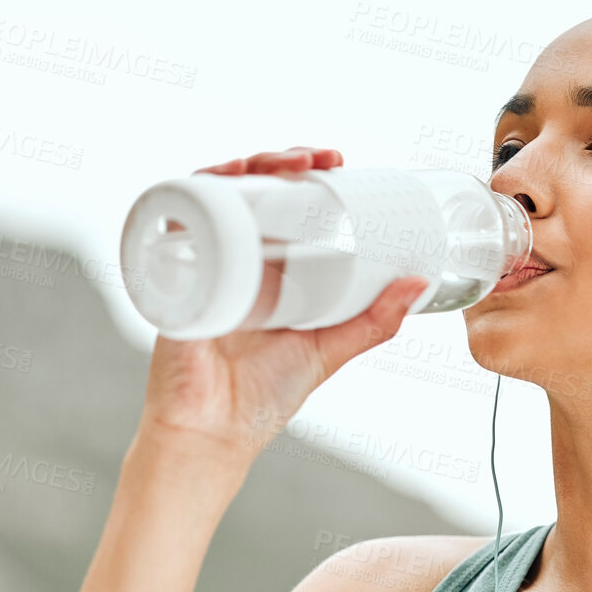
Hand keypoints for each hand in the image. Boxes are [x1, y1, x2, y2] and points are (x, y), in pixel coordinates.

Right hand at [140, 147, 427, 458]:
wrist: (214, 433)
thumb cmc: (263, 397)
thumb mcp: (329, 349)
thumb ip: (374, 321)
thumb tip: (418, 282)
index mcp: (267, 270)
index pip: (280, 203)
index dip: (303, 173)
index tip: (336, 160)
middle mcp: (233, 259)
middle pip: (247, 190)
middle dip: (278, 160)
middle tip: (318, 158)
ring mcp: (202, 264)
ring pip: (212, 195)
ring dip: (241, 168)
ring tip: (279, 165)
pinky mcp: (173, 277)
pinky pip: (172, 225)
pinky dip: (189, 195)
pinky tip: (217, 182)